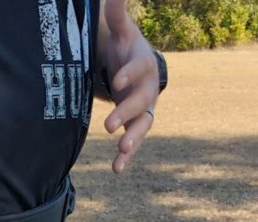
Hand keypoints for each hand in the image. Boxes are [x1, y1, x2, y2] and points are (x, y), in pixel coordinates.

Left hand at [101, 0, 160, 173]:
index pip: (138, 69)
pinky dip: (126, 156)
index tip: (116, 80)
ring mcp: (144, 110)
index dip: (128, 74)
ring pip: (142, 126)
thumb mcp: (123, 34)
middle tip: (109, 124)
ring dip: (132, 139)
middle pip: (140, 102)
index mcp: (144, 65)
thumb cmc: (127, 50)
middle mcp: (148, 90)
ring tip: (121, 149)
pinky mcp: (137, 126)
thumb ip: (118, 17)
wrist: (140, 70)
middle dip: (126, 113)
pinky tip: (116, 169)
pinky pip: (134, 142)